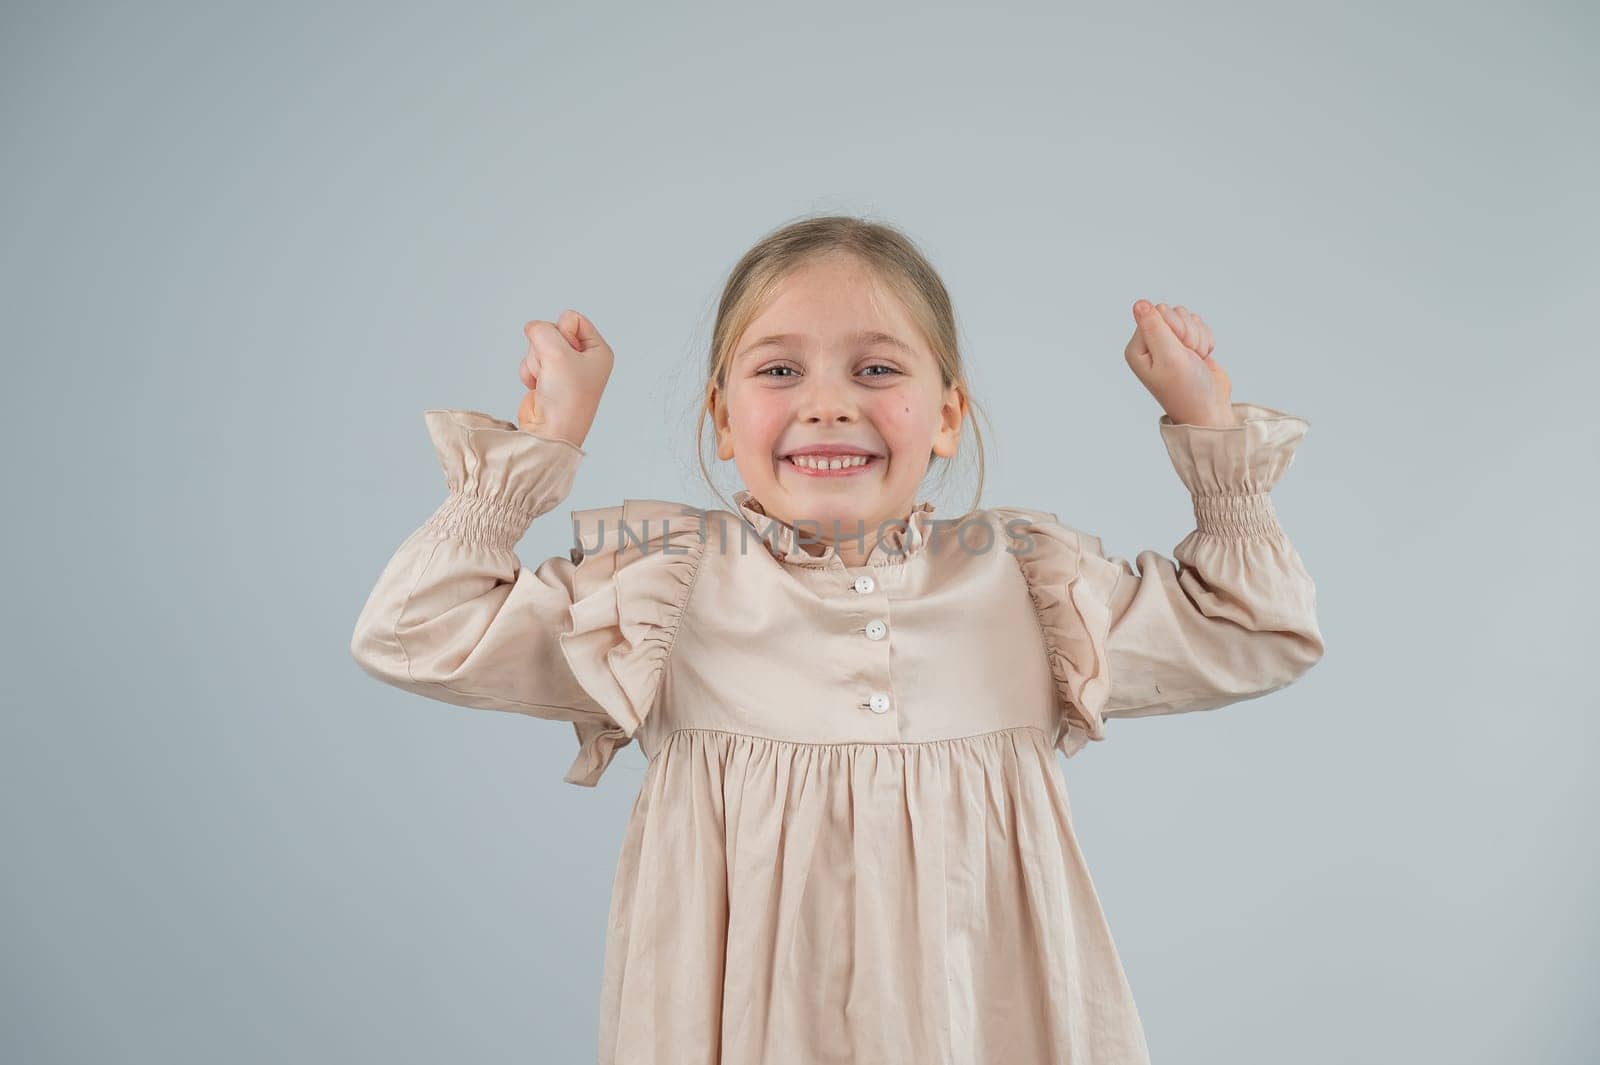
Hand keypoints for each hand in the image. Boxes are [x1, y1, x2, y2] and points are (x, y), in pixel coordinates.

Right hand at [516, 309, 613, 447]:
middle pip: (553, 331)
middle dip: (546, 348)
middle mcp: (583, 359)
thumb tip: (532, 327)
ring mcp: (564, 369)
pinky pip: (530, 360)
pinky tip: (539, 387)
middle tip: (555, 370)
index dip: (562, 332)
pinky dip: (529, 372)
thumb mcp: (557, 352)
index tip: (567, 356)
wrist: (550, 431)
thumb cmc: (566, 398)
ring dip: (536, 361)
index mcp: (598, 351)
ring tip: (547, 380)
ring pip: (538, 345)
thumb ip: (542, 329)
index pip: (572, 318)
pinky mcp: (547, 377)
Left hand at [1123, 300, 1238, 426]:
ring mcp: (1169, 343)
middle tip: (1188, 355)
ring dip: (1197, 337)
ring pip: (1187, 317)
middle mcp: (1150, 344)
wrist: (1209, 409)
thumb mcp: (1169, 357)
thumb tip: (1139, 303)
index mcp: (1138, 349)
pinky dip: (1205, 340)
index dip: (1174, 326)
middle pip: (1173, 312)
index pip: (1157, 312)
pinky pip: (1198, 325)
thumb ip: (1155, 328)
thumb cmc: (1187, 389)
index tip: (1179, 347)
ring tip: (1194, 359)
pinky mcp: (1187, 343)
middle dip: (1188, 331)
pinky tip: (1201, 358)